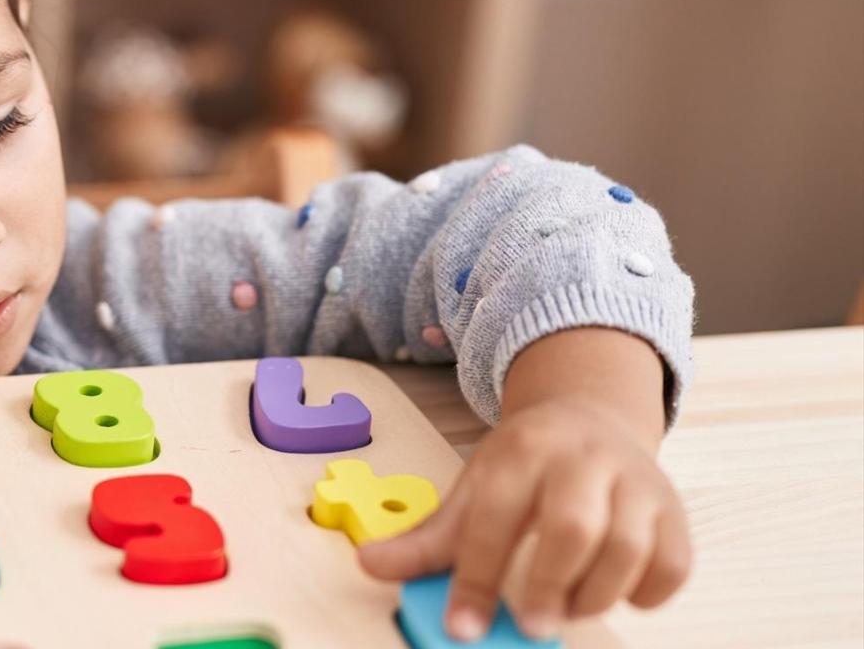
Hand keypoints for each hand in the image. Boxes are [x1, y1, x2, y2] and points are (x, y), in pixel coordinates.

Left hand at [358, 395, 691, 641]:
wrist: (590, 417)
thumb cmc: (525, 465)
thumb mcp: (472, 489)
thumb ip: (428, 537)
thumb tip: (370, 566)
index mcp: (520, 451)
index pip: (494, 517)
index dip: (475, 576)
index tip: (462, 626)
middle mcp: (582, 458)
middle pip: (573, 525)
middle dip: (548, 584)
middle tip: (529, 625)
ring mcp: (635, 481)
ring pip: (629, 546)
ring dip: (595, 594)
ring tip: (565, 609)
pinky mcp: (674, 508)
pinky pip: (674, 561)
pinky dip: (649, 591)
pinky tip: (617, 594)